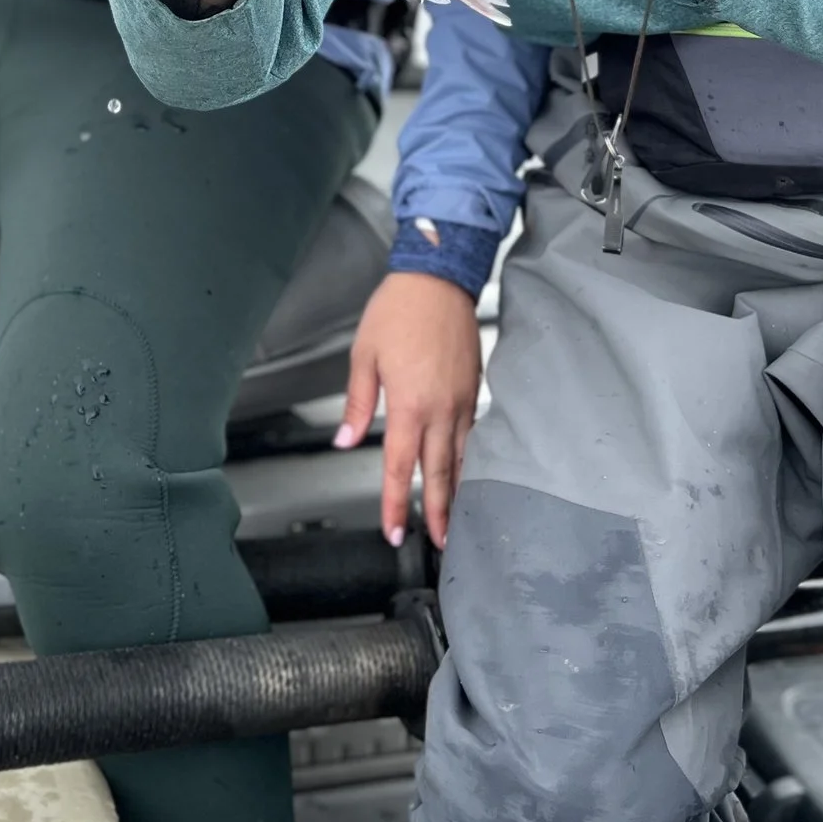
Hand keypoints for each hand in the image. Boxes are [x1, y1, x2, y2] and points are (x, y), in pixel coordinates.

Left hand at [335, 272, 482, 548]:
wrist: (439, 278)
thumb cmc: (399, 310)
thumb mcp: (364, 355)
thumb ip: (358, 403)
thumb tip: (348, 439)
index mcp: (410, 404)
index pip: (403, 467)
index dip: (398, 503)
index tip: (395, 531)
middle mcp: (441, 409)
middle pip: (441, 473)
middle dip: (440, 512)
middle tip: (441, 543)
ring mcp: (463, 400)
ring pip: (463, 458)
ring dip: (460, 492)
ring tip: (458, 519)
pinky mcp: (474, 389)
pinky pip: (474, 435)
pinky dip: (471, 460)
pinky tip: (468, 471)